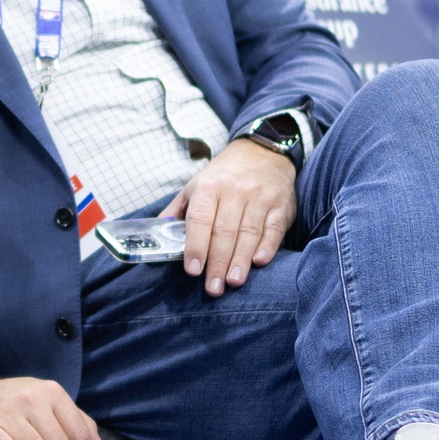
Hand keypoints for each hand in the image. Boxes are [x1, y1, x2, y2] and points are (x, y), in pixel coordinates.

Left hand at [165, 136, 296, 296]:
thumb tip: (156, 238)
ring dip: (241, 260)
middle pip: (225, 232)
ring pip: (249, 233)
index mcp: (209, 188)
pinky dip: (268, 247)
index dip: (196, 246)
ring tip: (233, 282)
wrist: (261, 151)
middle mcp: (235, 191)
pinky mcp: (281, 205)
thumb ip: (176, 212)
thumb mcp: (195, 186)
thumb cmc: (223, 176)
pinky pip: (274, 228)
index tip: (193, 270)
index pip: (200, 219)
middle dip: (218, 263)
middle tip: (213, 288)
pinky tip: (259, 262)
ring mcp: (260, 198)